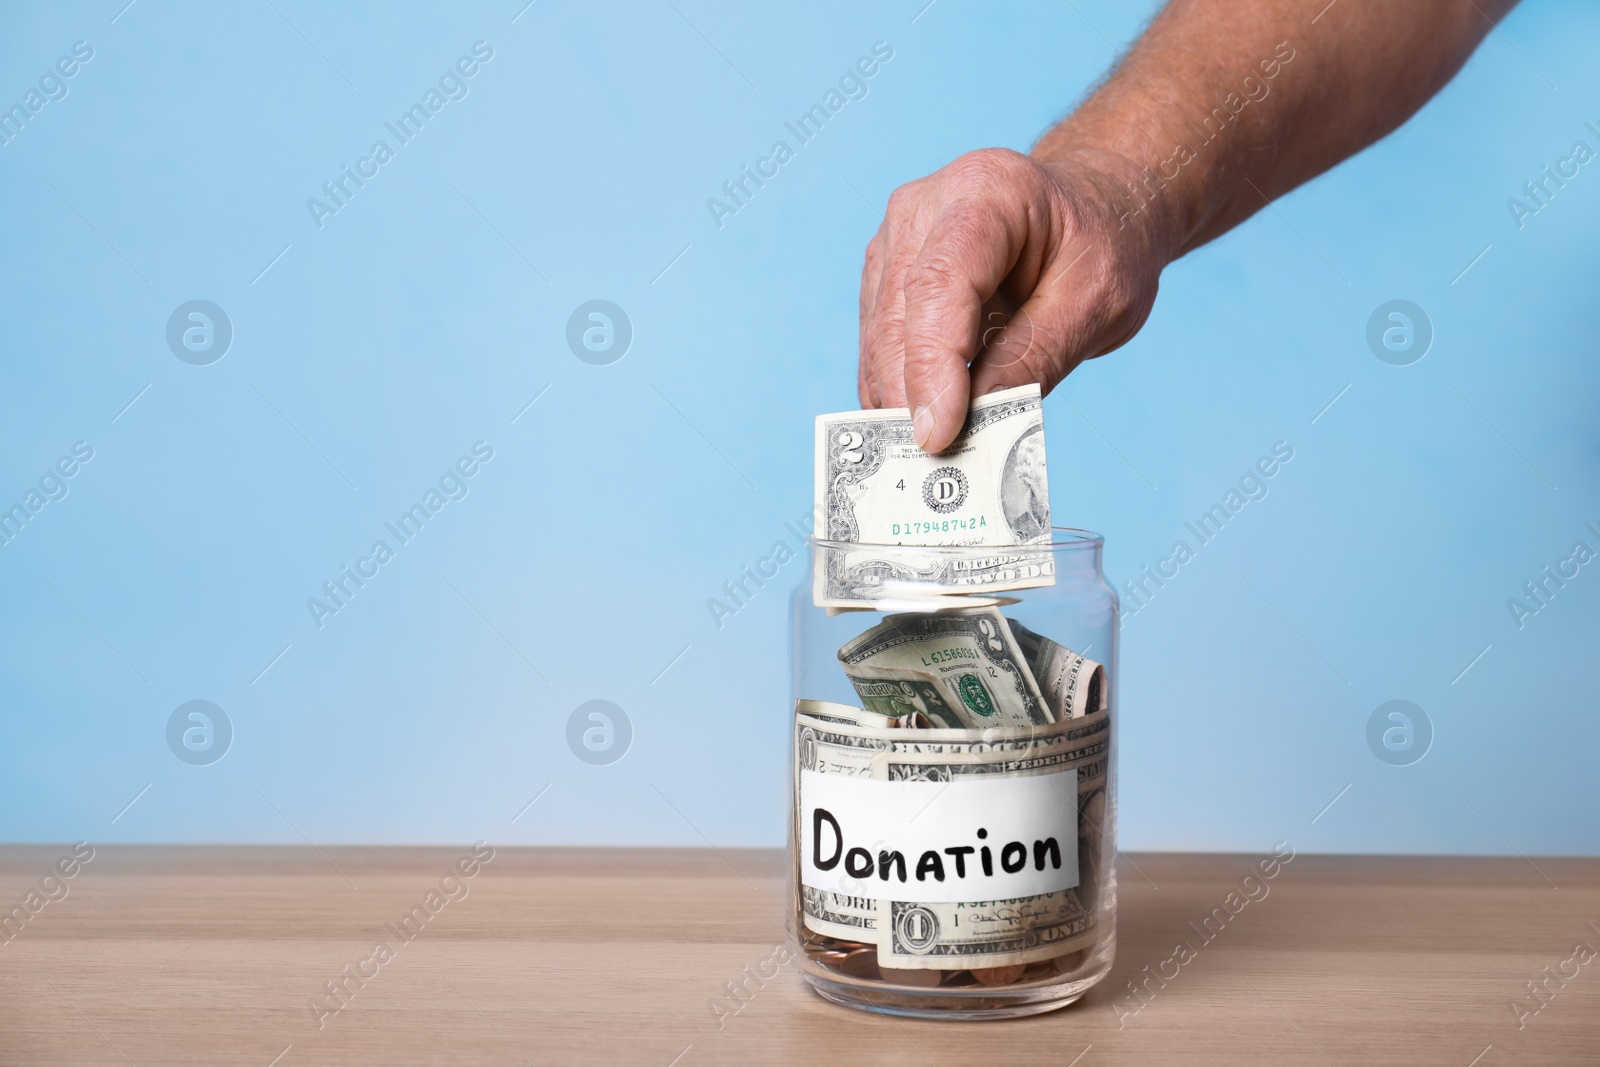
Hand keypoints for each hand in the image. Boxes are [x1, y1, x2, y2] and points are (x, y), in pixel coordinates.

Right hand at [858, 147, 1171, 452]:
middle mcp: (925, 207)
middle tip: (930, 470)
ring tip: (926, 464)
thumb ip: (1036, 355)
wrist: (1093, 214)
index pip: (941, 280)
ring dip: (896, 403)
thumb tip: (974, 419)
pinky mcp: (886, 279)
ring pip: (878, 337)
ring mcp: (896, 241)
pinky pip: (880, 346)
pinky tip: (921, 433)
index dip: (933, 362)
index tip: (937, 434)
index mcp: (986, 191)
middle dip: (908, 396)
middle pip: (899, 313)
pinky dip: (899, 393)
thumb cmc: (1101, 248)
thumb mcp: (1097, 302)